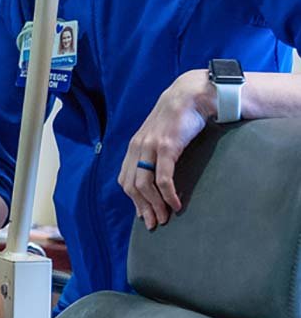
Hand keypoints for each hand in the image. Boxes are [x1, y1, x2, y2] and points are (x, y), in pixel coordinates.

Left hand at [118, 70, 215, 229]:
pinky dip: (167, 194)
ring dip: (155, 205)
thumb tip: (157, 178)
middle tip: (154, 223)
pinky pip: (163, 177)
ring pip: (144, 185)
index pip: (126, 180)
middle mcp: (137, 148)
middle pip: (131, 186)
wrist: (191, 94)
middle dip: (142, 208)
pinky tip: (176, 204)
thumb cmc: (179, 118)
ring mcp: (150, 147)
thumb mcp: (161, 136)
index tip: (144, 215)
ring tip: (166, 217)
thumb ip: (154, 154)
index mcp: (134, 147)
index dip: (133, 201)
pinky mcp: (166, 146)